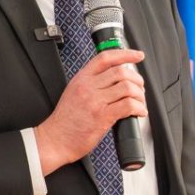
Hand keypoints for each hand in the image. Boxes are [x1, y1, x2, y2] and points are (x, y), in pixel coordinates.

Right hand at [34, 47, 145, 171]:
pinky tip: (139, 112)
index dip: (125, 54)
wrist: (55, 139)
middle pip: (120, 72)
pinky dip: (139, 108)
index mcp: (81, 78)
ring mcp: (95, 101)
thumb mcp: (74, 92)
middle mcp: (88, 87)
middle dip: (137, 79)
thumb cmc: (65, 120)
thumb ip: (91, 83)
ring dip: (139, 95)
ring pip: (127, 87)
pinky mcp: (101, 117)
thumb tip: (114, 79)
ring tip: (139, 102)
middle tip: (140, 88)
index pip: (105, 58)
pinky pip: (127, 106)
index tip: (138, 55)